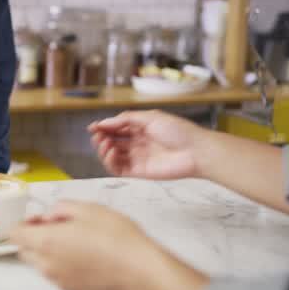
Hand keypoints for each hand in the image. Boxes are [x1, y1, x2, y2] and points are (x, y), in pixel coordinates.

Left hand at [12, 200, 207, 289]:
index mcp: (47, 241)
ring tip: (81, 244)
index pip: (16, 234)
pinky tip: (91, 260)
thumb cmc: (117, 237)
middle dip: (36, 239)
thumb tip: (51, 216)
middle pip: (26, 252)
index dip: (26, 223)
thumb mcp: (89, 208)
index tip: (41, 219)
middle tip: (61, 229)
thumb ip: (61, 208)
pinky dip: (69, 268)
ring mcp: (60, 283)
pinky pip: (62, 279)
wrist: (139, 270)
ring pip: (44, 266)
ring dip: (52, 254)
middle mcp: (47, 266)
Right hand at [88, 110, 204, 180]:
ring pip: (113, 156)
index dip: (104, 127)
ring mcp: (138, 158)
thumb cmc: (177, 130)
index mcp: (141, 128)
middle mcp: (138, 143)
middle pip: (113, 142)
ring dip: (104, 150)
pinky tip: (111, 153)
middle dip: (102, 138)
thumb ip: (127, 119)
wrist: (195, 151)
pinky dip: (110, 162)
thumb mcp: (151, 117)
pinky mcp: (139, 172)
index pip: (117, 128)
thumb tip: (104, 122)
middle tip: (97, 136)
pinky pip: (119, 169)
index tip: (93, 127)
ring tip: (106, 144)